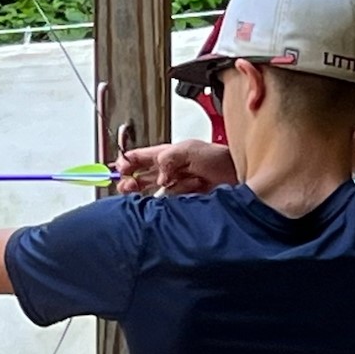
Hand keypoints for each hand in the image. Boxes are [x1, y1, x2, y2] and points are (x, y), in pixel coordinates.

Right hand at [115, 140, 236, 196]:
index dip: (126, 163)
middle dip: (131, 182)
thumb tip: (159, 174)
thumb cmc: (217, 158)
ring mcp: (174, 187)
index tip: (119, 169)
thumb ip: (169, 158)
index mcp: (166, 155)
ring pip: (153, 192)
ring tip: (160, 186)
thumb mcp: (190, 150)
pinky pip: (167, 203)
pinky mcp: (181, 201)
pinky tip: (179, 192)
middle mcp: (168, 172)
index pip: (139, 158)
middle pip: (141, 177)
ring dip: (158, 190)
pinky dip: (171, 199)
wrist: (235, 177)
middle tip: (126, 187)